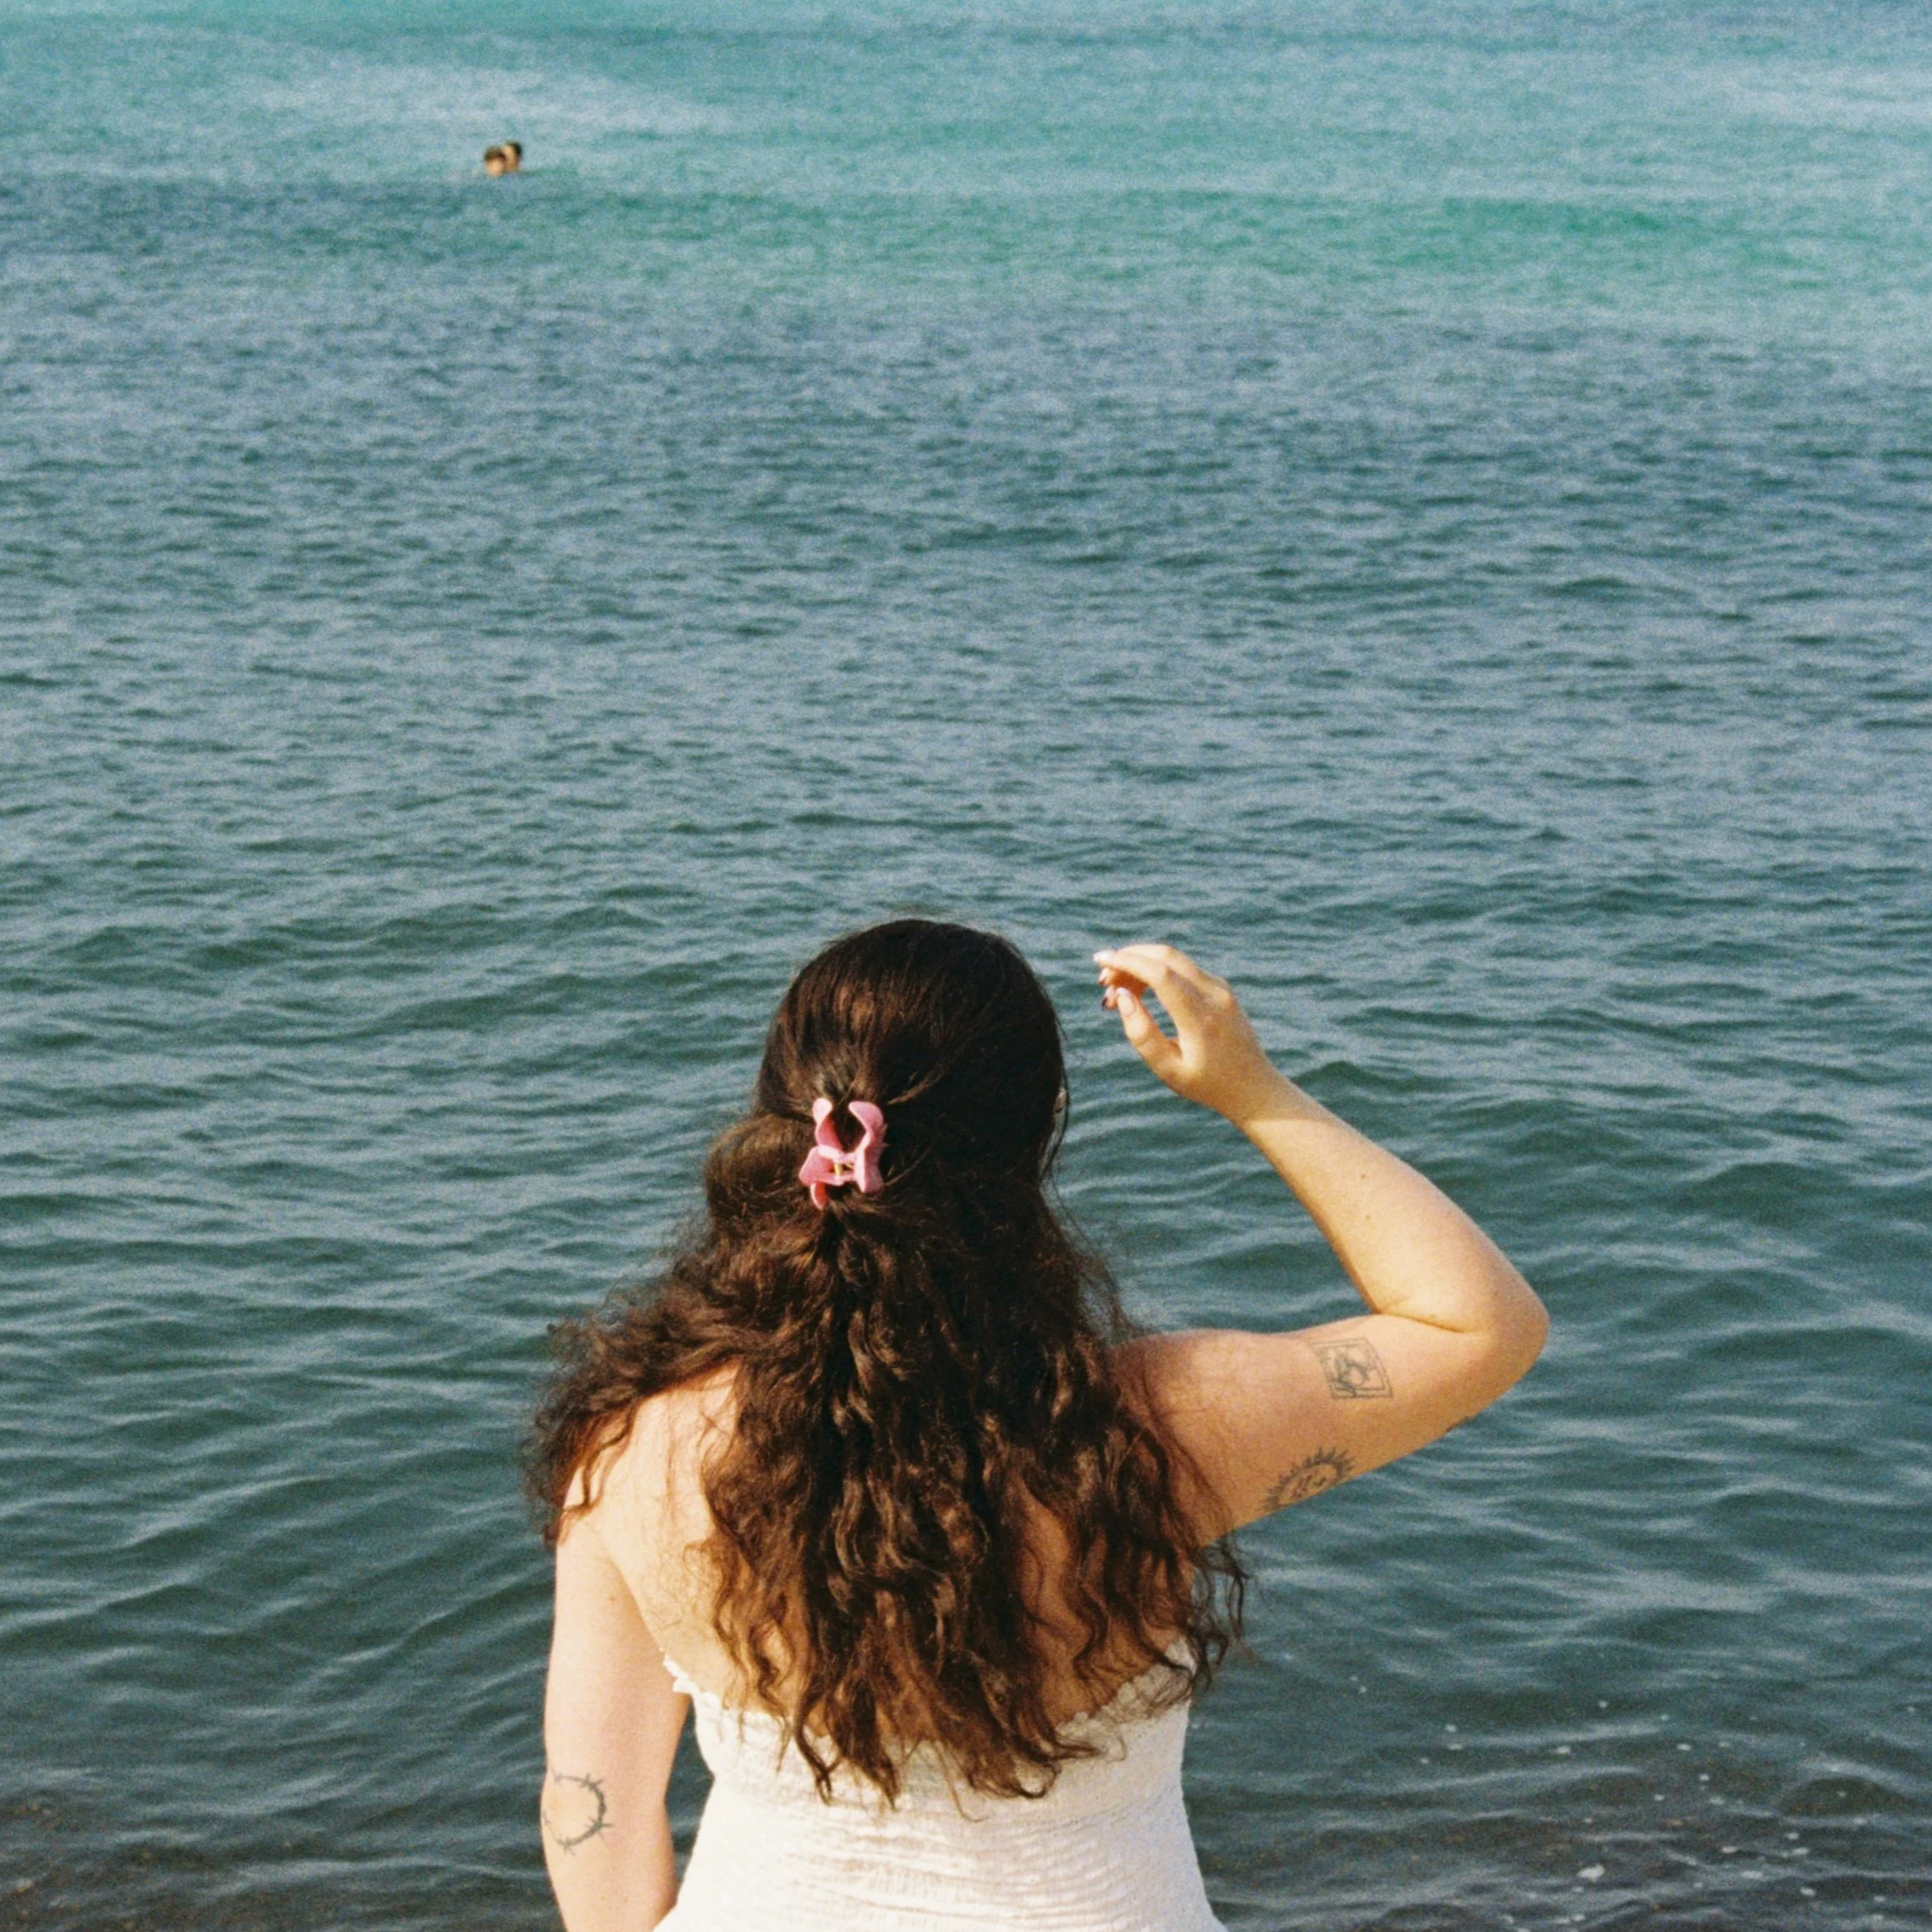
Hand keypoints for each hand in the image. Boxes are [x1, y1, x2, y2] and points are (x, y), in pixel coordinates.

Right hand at [1093, 943, 1297, 1125]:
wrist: (1253, 1087)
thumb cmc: (1207, 1084)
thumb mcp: (1168, 1070)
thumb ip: (1142, 1035)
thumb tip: (1122, 997)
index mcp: (1200, 1018)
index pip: (1160, 973)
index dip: (1126, 962)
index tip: (1099, 960)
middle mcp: (1214, 995)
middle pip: (1166, 955)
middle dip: (1129, 958)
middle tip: (1102, 981)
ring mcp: (1220, 988)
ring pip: (1173, 959)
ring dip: (1140, 966)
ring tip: (1115, 995)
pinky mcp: (1221, 988)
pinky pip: (1183, 968)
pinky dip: (1156, 972)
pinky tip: (1138, 992)